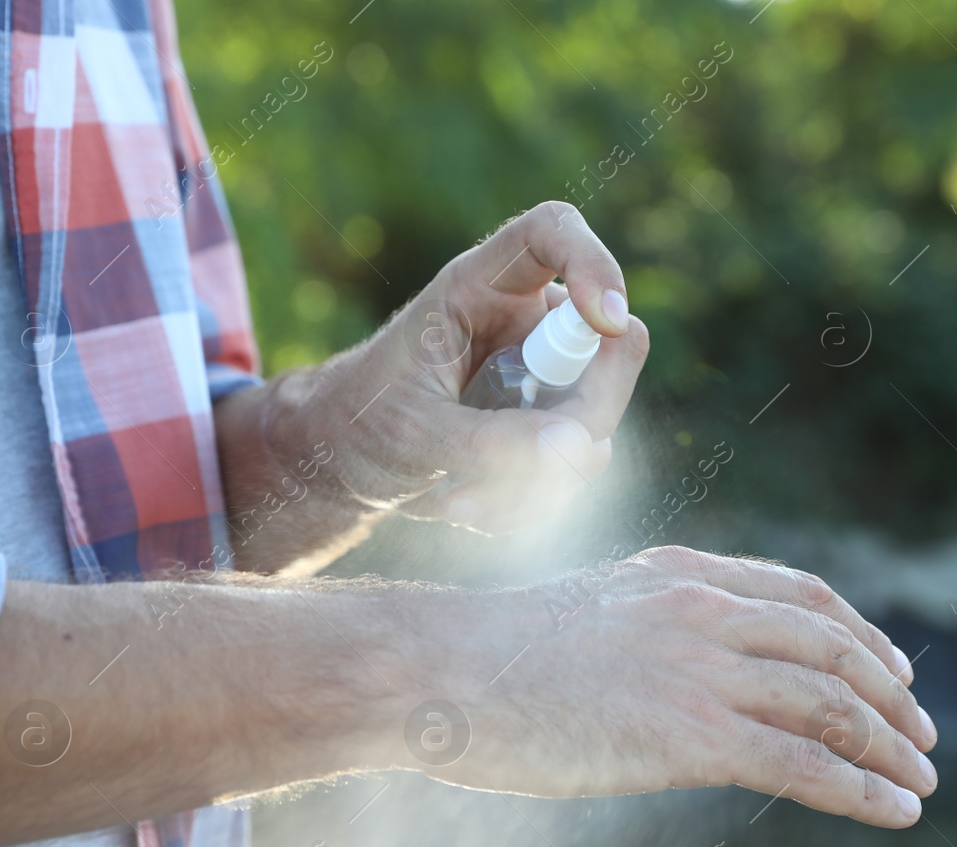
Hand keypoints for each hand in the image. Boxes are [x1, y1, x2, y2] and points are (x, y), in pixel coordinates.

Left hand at [267, 201, 646, 533]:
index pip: (553, 233)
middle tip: (529, 469)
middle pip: (609, 347)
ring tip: (457, 500)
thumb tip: (581, 450)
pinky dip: (529, 500)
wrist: (348, 464)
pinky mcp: (551, 426)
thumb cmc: (363, 422)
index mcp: (481, 287)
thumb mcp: (412, 433)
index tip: (606, 321)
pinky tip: (468, 504)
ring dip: (538, 480)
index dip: (595, 264)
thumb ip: (489, 441)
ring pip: (596, 423)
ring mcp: (548, 376)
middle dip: (580, 419)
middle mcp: (526, 323)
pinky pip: (577, 465)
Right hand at [381, 546, 937, 827]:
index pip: (803, 596)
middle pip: (836, 647)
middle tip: (924, 734)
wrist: (442, 667)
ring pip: (835, 705)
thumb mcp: (592, 612)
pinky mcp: (691, 733)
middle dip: (892, 694)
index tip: (892, 667)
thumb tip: (675, 671)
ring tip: (923, 779)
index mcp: (684, 573)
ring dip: (893, 746)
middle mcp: (708, 609)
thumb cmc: (492, 652)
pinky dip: (865, 789)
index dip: (861, 633)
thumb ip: (650, 626)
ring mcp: (703, 668)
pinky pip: (806, 763)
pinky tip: (898, 811)